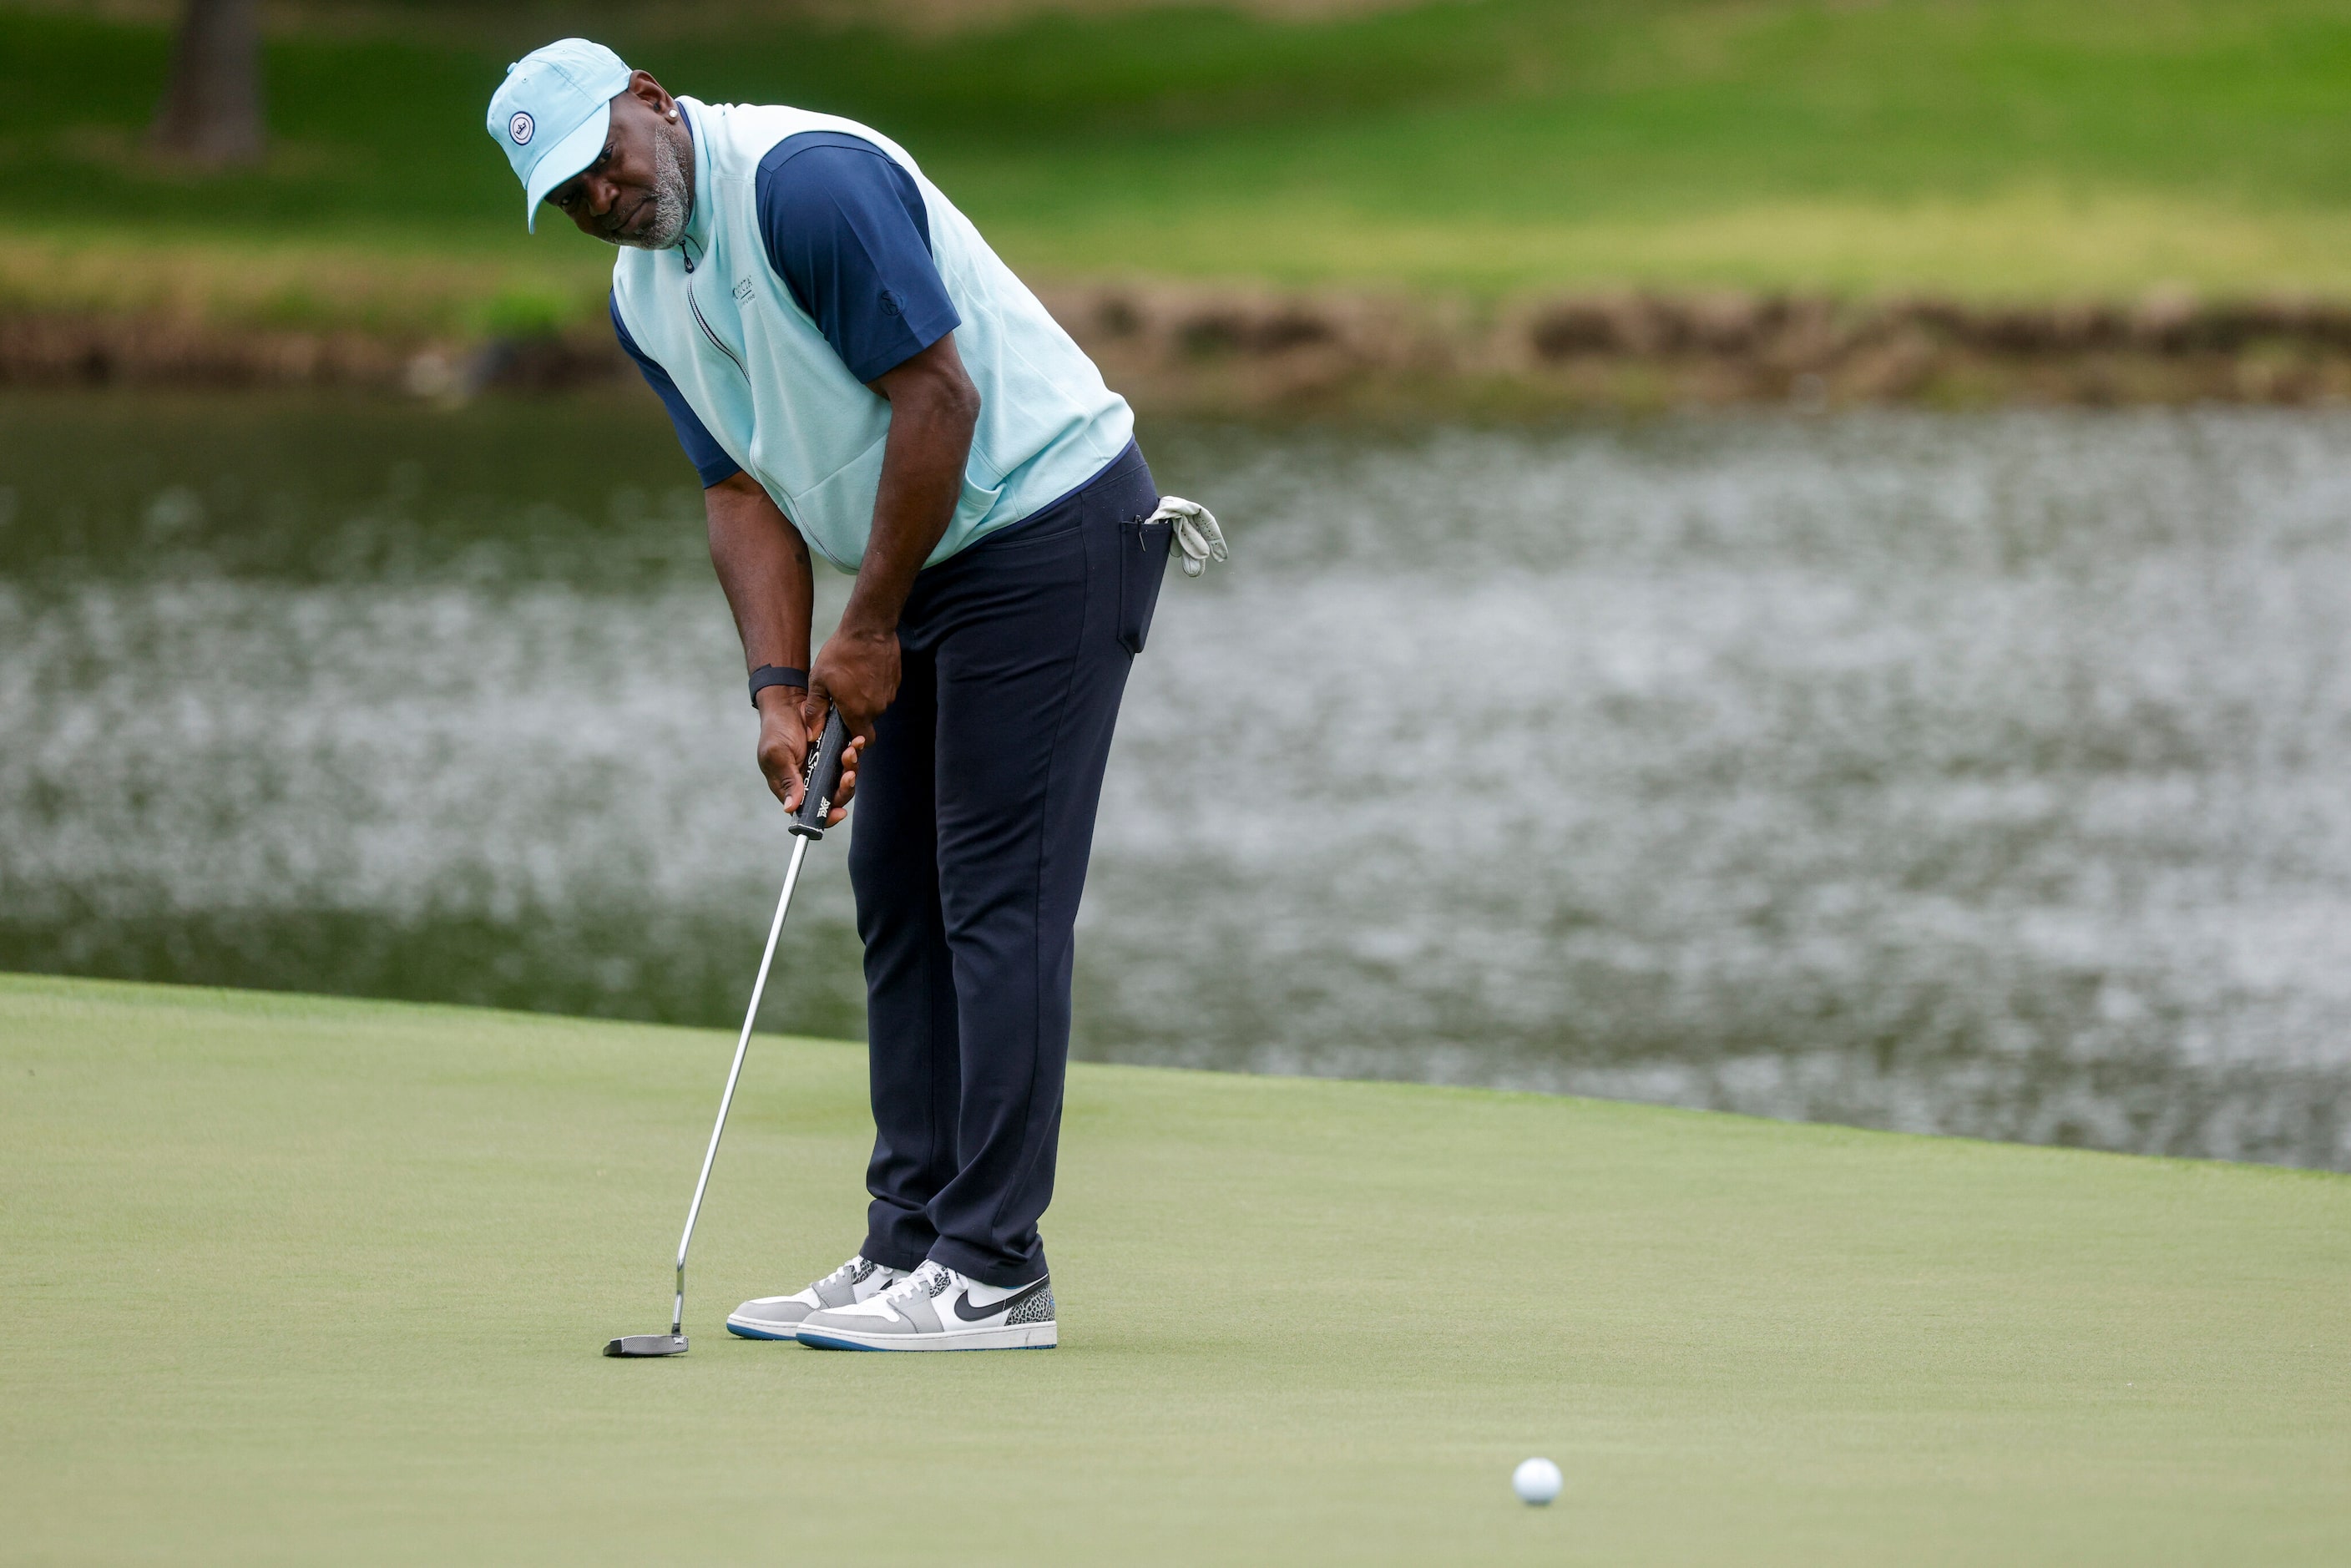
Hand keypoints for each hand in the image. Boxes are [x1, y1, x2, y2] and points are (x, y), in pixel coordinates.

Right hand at [755, 690, 864, 825]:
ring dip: (851, 768)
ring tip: (850, 751)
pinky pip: (850, 759)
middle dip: (844, 789)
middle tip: (848, 775)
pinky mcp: (836, 752)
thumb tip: (791, 808)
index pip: (811, 811)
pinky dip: (855, 752)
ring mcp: (825, 767)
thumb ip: (787, 780)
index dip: (826, 816)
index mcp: (793, 788)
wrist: (788, 701)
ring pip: (845, 779)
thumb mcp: (776, 754)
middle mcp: (811, 781)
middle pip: (834, 797)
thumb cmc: (776, 729)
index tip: (839, 812)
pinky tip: (856, 742)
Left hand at [806, 623, 898, 749]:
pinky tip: (863, 671)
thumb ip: (816, 710)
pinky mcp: (895, 682)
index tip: (845, 730)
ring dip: (865, 699)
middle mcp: (877, 708)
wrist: (869, 628)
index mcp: (858, 712)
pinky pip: (883, 692)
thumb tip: (812, 733)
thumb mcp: (819, 680)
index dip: (854, 740)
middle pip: (867, 721)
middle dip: (855, 714)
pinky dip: (874, 687)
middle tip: (842, 695)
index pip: (863, 740)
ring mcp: (889, 695)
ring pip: (876, 706)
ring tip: (853, 679)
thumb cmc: (842, 653)